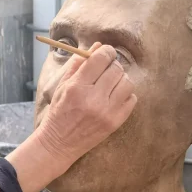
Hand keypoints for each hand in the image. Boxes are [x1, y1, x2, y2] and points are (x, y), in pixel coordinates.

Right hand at [8, 44, 135, 191]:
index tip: (105, 53)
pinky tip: (114, 98)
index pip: (101, 58)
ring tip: (111, 85)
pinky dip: (126, 95)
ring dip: (120, 80)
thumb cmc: (59, 113)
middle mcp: (93, 98)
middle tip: (106, 70)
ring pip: (127, 82)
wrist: (59, 144)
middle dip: (112, 66)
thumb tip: (98, 46)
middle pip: (116, 69)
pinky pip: (132, 99)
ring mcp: (106, 112)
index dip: (106, 51)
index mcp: (77, 86)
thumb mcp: (62, 86)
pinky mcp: (115, 122)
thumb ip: (79, 64)